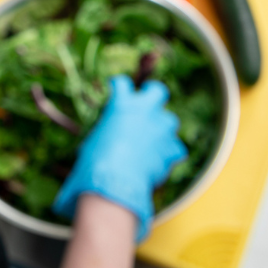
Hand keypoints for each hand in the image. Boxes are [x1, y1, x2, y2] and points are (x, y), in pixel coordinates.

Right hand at [52, 76, 186, 241]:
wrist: (114, 183)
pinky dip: (168, 152)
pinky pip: (175, 147)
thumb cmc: (95, 163)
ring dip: (161, 126)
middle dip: (153, 95)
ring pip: (169, 119)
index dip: (118, 86)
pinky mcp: (171, 150)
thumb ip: (102, 134)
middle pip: (157, 91)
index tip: (116, 89)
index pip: (121, 83)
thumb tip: (100, 140)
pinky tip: (159, 158)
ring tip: (152, 137)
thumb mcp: (91, 143)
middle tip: (146, 102)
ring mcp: (161, 129)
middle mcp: (145, 111)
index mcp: (121, 104)